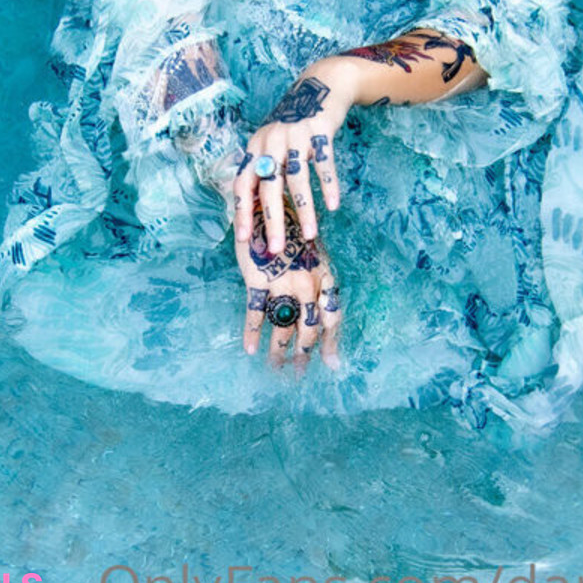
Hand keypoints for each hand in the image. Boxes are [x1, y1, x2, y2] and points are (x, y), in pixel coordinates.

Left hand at [233, 59, 356, 254]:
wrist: (320, 85)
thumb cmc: (293, 124)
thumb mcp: (271, 142)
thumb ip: (265, 169)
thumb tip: (257, 209)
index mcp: (256, 147)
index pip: (243, 184)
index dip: (242, 211)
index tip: (244, 238)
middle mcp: (271, 141)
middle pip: (269, 187)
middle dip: (273, 220)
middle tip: (276, 249)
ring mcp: (295, 135)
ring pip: (297, 179)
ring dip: (305, 210)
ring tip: (310, 235)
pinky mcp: (319, 131)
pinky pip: (324, 164)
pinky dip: (328, 185)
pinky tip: (333, 205)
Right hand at [235, 201, 341, 368]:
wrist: (267, 208)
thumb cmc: (293, 237)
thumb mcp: (313, 258)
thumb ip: (319, 286)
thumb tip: (323, 317)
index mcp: (324, 276)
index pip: (333, 317)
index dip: (331, 342)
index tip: (330, 365)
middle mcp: (307, 281)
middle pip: (308, 327)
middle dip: (303, 354)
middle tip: (296, 374)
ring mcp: (283, 280)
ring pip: (283, 324)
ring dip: (278, 350)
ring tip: (274, 367)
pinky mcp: (258, 278)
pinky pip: (256, 312)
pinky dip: (252, 333)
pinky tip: (249, 348)